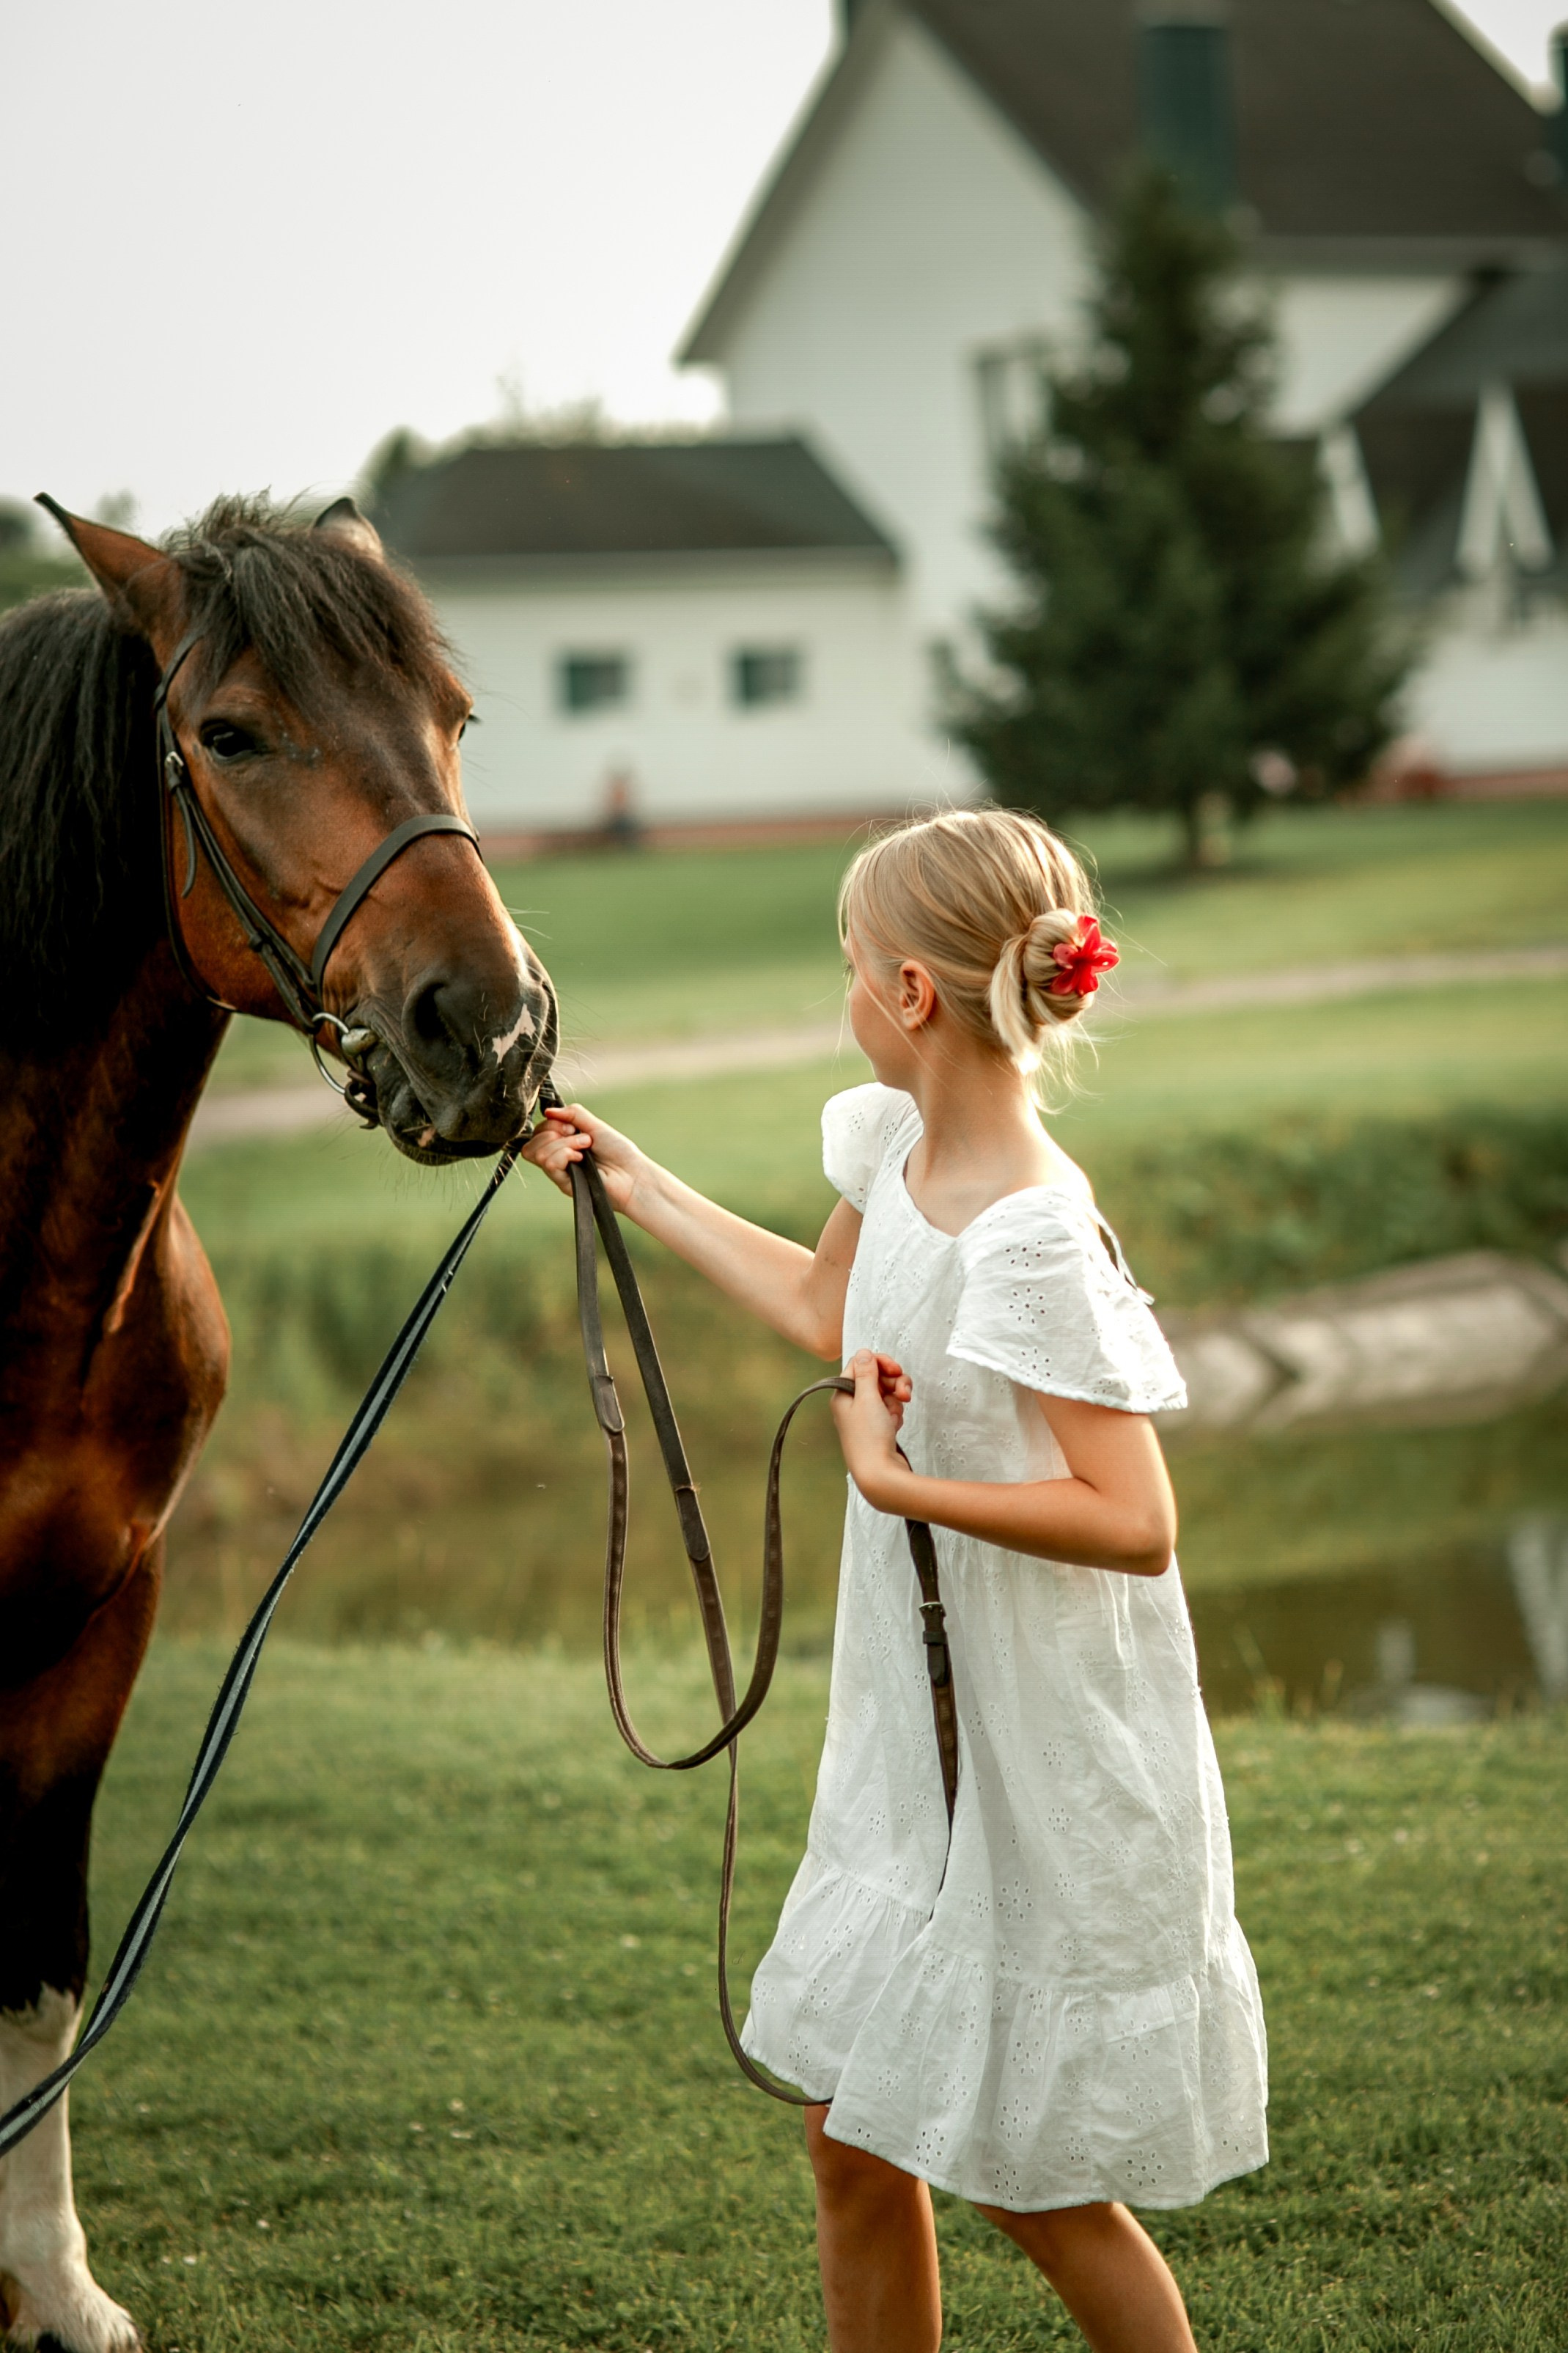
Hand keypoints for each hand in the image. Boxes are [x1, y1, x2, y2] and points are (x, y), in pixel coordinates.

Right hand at [521, 1101, 644, 1213]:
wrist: (632, 1173)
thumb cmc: (618, 1151)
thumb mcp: (595, 1125)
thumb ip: (572, 1113)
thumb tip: (548, 1111)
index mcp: (563, 1144)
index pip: (538, 1132)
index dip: (552, 1124)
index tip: (574, 1126)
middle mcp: (558, 1158)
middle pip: (532, 1143)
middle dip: (554, 1132)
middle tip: (578, 1136)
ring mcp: (560, 1172)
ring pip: (538, 1152)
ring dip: (564, 1144)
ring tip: (585, 1147)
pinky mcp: (564, 1183)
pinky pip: (550, 1163)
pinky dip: (565, 1154)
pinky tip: (581, 1159)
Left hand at [831, 1349, 913, 1513]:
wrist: (879, 1474)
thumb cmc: (869, 1438)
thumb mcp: (867, 1398)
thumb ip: (867, 1373)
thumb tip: (863, 1353)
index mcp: (843, 1394)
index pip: (861, 1365)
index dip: (880, 1363)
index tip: (896, 1369)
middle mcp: (851, 1404)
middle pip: (876, 1378)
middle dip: (893, 1383)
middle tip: (904, 1394)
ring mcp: (865, 1417)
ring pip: (886, 1393)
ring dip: (896, 1400)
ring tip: (896, 1414)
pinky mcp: (877, 1428)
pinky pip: (890, 1410)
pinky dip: (895, 1414)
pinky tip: (894, 1425)